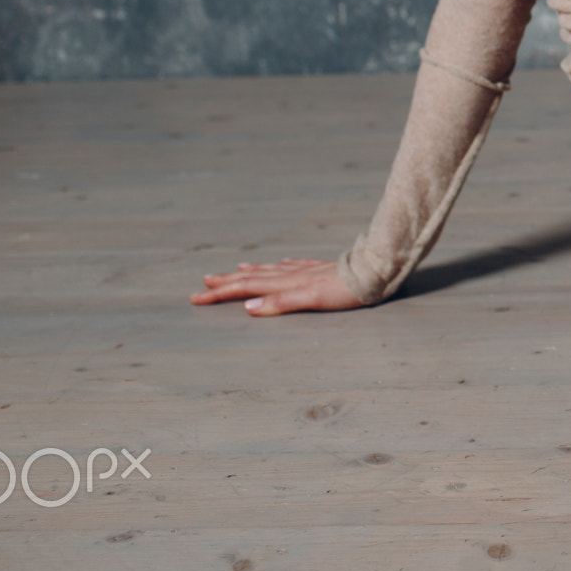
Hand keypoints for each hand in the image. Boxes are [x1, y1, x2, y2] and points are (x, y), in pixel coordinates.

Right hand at [189, 257, 367, 314]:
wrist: (374, 271)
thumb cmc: (346, 291)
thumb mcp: (312, 300)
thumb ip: (281, 303)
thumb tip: (248, 307)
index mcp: (287, 283)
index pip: (246, 288)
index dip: (220, 293)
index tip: (197, 297)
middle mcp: (292, 274)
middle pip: (253, 277)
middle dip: (226, 282)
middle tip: (203, 282)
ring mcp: (306, 270)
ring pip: (270, 270)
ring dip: (249, 272)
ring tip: (233, 270)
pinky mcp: (321, 269)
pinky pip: (292, 266)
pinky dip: (279, 266)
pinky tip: (280, 263)